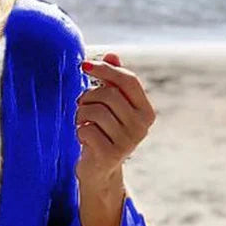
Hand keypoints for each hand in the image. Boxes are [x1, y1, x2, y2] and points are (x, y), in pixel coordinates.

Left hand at [74, 53, 155, 186]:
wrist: (99, 172)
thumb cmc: (104, 134)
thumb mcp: (112, 108)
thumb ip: (113, 82)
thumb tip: (111, 54)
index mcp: (146, 112)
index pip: (128, 80)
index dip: (105, 70)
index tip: (84, 65)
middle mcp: (141, 127)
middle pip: (109, 95)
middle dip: (88, 95)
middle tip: (80, 104)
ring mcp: (127, 142)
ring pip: (95, 111)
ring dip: (80, 113)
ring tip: (81, 121)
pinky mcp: (109, 154)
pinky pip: (86, 129)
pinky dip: (79, 129)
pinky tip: (82, 137)